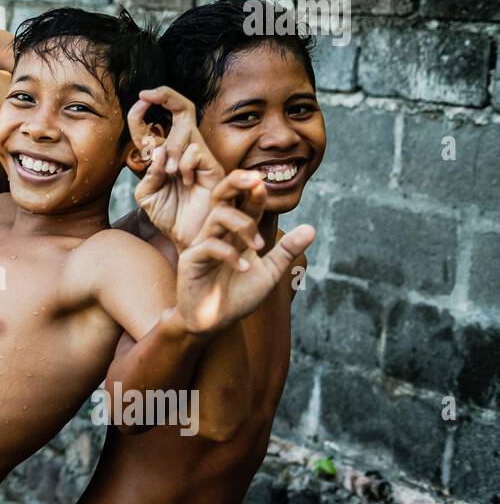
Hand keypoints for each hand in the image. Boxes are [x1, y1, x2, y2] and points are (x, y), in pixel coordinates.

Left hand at [129, 86, 225, 250]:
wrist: (189, 240)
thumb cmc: (170, 218)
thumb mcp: (147, 195)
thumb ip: (148, 172)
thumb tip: (157, 152)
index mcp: (164, 156)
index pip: (153, 125)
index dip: (141, 113)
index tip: (138, 103)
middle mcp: (184, 152)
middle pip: (183, 107)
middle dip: (165, 95)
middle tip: (147, 96)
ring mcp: (201, 158)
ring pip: (186, 128)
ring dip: (171, 147)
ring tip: (169, 174)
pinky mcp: (214, 168)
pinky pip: (196, 149)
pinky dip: (185, 162)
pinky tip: (184, 180)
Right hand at [175, 172, 314, 334]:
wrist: (214, 323)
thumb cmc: (238, 297)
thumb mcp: (269, 273)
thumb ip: (286, 251)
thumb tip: (312, 229)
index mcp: (235, 232)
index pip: (245, 203)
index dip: (255, 192)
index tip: (267, 184)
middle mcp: (217, 232)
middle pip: (221, 196)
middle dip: (236, 183)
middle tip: (256, 180)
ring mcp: (202, 244)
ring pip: (218, 216)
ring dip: (242, 225)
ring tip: (258, 245)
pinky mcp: (191, 260)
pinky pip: (210, 246)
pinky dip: (230, 255)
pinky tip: (244, 268)